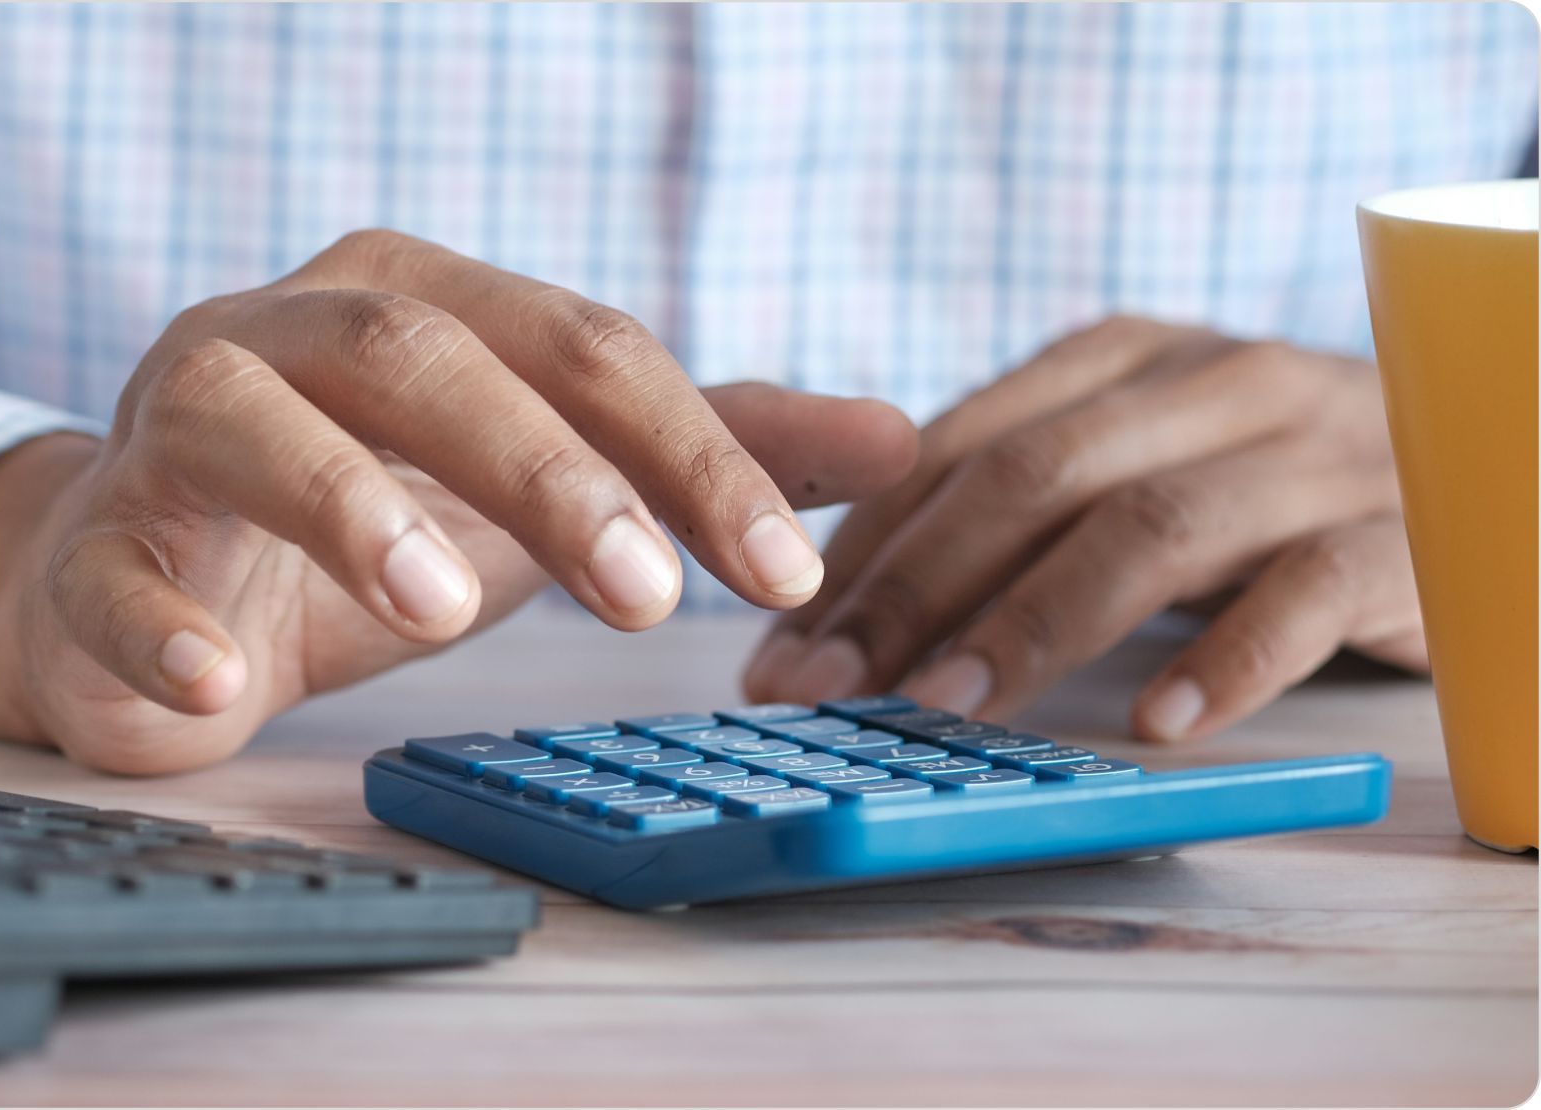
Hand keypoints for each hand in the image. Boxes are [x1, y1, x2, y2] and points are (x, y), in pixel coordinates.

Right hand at [0, 230, 916, 772]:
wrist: (146, 585)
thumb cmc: (362, 520)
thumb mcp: (541, 481)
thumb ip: (699, 453)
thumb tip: (900, 439)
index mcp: (416, 301)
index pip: (575, 344)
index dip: (687, 449)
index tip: (782, 569)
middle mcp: (288, 334)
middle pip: (420, 352)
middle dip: (542, 466)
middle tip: (647, 598)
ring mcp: (173, 431)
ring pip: (249, 420)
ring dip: (346, 504)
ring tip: (442, 608)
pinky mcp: (92, 548)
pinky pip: (111, 571)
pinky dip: (160, 627)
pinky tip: (220, 688)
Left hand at [744, 315, 1426, 742]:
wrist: (1480, 469)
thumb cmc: (1257, 492)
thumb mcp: (1128, 467)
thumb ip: (1009, 507)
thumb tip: (838, 610)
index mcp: (1122, 358)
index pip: (958, 446)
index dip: (860, 549)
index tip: (782, 646)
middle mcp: (1211, 382)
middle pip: (1033, 478)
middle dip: (911, 588)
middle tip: (829, 688)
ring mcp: (1310, 451)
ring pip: (1150, 526)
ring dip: (1034, 623)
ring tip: (948, 709)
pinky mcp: (1398, 531)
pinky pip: (1305, 591)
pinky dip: (1227, 657)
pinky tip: (1158, 722)